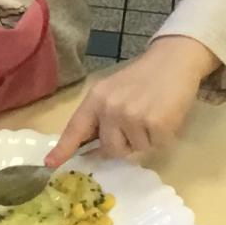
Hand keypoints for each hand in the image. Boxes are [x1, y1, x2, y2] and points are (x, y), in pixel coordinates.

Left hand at [47, 36, 215, 161]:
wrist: (174, 60)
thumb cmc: (144, 78)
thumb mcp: (114, 91)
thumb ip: (101, 117)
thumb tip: (94, 151)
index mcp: (96, 98)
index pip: (76, 128)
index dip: (63, 149)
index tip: (51, 164)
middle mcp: (110, 107)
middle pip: (110, 150)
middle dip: (124, 145)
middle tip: (138, 123)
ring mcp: (132, 116)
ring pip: (135, 150)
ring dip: (146, 140)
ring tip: (153, 115)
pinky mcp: (156, 123)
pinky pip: (156, 146)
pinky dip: (163, 137)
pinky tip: (165, 116)